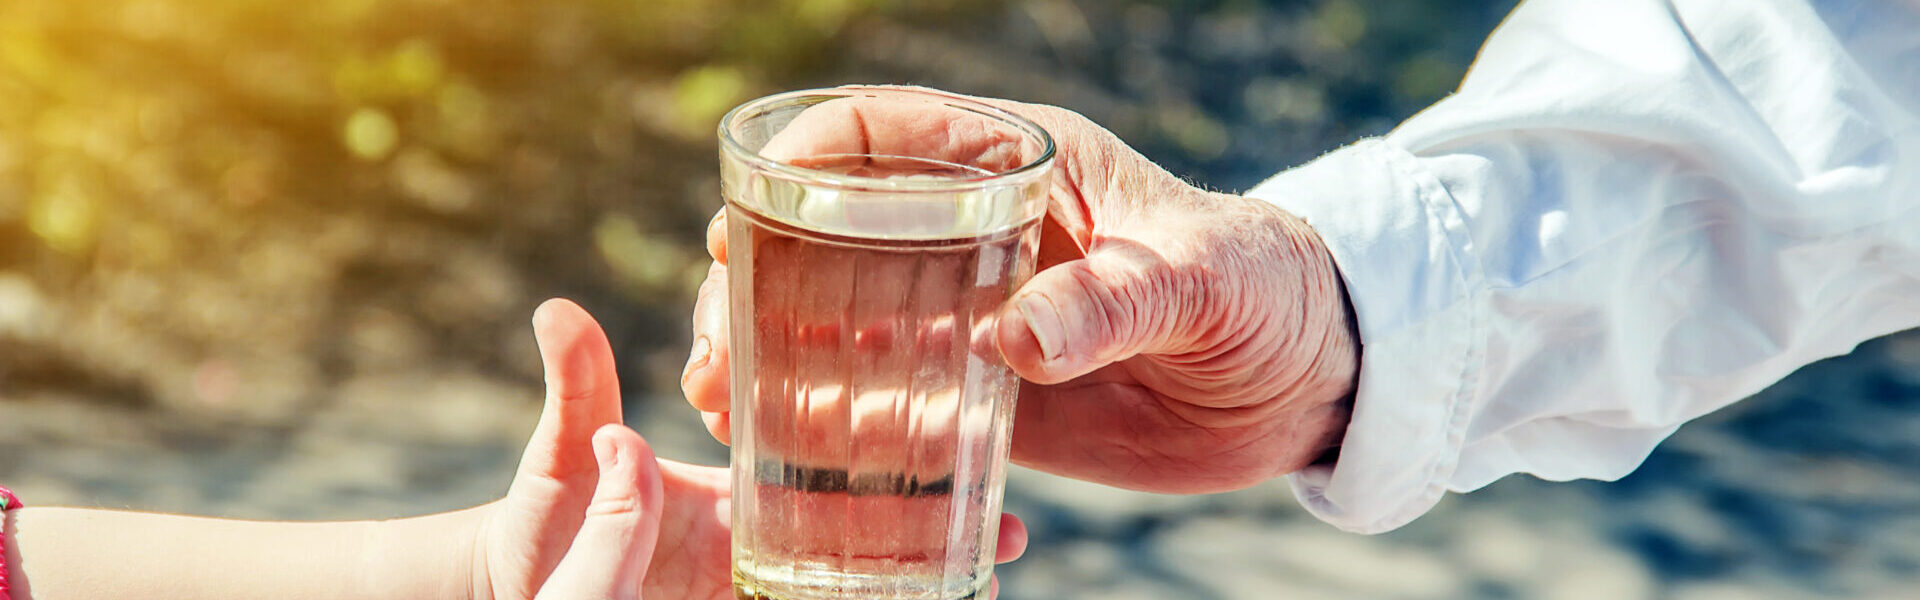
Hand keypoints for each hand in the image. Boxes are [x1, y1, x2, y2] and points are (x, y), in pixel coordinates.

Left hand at [484, 299, 1028, 598]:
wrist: (515, 592)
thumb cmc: (537, 527)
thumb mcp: (562, 461)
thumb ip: (578, 395)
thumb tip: (558, 310)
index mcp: (734, 489)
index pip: (833, 467)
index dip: (905, 464)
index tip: (975, 457)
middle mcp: (756, 541)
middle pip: (868, 537)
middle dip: (944, 536)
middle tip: (1016, 533)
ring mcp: (753, 586)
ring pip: (853, 585)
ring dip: (921, 583)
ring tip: (987, 589)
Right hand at [681, 87, 1360, 493]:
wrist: (1309, 380)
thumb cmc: (1268, 291)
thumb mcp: (1203, 282)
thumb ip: (1115, 302)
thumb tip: (1011, 342)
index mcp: (1025, 165)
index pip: (890, 130)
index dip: (806, 157)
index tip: (747, 209)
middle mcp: (981, 233)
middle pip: (835, 230)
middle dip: (759, 274)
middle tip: (718, 338)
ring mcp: (974, 313)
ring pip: (844, 316)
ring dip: (774, 351)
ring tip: (723, 400)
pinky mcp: (988, 393)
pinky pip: (894, 400)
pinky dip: (835, 422)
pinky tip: (785, 451)